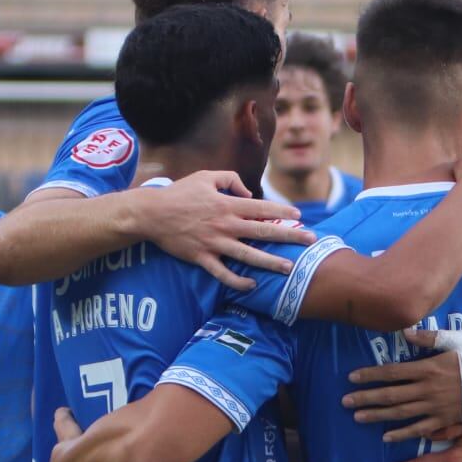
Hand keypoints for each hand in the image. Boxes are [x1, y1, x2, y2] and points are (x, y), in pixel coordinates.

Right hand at [139, 172, 315, 291]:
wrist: (152, 214)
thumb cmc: (180, 193)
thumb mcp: (206, 176)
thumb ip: (231, 180)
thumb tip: (248, 193)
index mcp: (228, 205)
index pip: (262, 209)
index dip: (282, 212)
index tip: (298, 216)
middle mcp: (225, 225)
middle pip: (263, 232)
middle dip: (289, 237)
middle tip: (310, 241)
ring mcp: (214, 244)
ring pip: (248, 256)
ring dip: (270, 263)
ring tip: (289, 268)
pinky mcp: (202, 258)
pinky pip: (223, 274)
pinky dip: (238, 281)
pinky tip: (253, 285)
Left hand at [344, 328, 461, 442]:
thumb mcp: (456, 340)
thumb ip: (429, 337)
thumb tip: (404, 332)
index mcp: (428, 368)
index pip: (392, 372)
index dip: (370, 375)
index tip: (351, 378)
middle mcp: (428, 389)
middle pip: (390, 394)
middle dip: (366, 397)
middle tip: (345, 401)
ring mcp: (435, 407)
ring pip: (400, 412)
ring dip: (377, 415)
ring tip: (358, 417)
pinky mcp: (444, 421)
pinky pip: (418, 429)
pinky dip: (401, 434)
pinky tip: (385, 436)